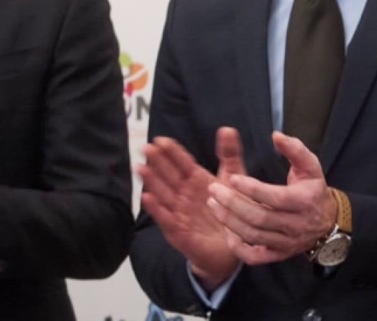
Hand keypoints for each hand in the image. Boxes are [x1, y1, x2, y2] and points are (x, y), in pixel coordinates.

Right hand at [139, 127, 244, 287]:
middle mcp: (184, 194)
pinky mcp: (179, 232)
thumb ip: (230, 154)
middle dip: (157, 162)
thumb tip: (227, 128)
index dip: (171, 152)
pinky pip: (166, 219)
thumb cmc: (232, 210)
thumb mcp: (234, 178)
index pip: (181, 162)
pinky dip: (156, 209)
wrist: (235, 248)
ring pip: (163, 194)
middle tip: (145, 148)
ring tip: (141, 168)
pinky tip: (146, 197)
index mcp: (195, 180)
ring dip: (151, 182)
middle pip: (168, 175)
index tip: (160, 140)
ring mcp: (179, 213)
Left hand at [206, 131, 336, 264]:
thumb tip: (276, 135)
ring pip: (253, 236)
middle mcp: (295, 225)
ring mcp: (286, 243)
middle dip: (233, 204)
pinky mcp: (278, 254)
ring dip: (229, 221)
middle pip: (259, 218)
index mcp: (304, 201)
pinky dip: (238, 247)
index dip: (252, 189)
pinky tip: (226, 231)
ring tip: (213, 204)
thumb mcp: (310, 166)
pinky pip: (255, 257)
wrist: (327, 222)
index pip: (275, 198)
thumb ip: (294, 149)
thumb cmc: (313, 190)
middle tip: (214, 190)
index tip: (232, 177)